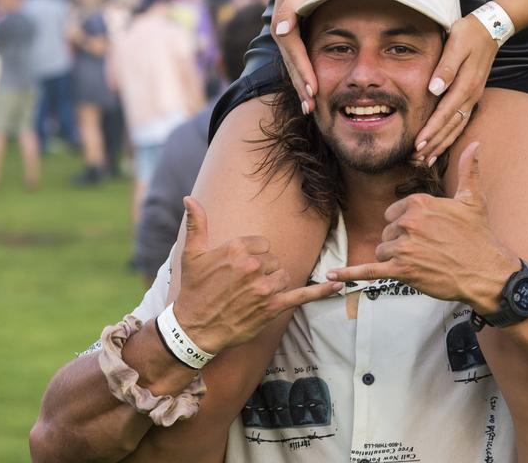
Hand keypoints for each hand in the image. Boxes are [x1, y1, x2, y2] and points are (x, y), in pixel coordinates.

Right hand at [174, 197, 342, 352]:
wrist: (194, 329)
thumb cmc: (194, 290)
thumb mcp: (191, 254)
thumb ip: (196, 223)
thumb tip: (189, 198)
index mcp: (236, 248)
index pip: (263, 244)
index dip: (254, 256)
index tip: (241, 269)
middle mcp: (251, 266)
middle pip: (273, 260)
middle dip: (263, 271)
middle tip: (243, 286)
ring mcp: (263, 288)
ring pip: (283, 276)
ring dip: (274, 284)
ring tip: (254, 295)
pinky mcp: (271, 307)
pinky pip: (301, 296)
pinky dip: (320, 292)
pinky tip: (338, 286)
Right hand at [270, 0, 321, 111]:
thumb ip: (289, 10)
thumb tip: (281, 30)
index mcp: (284, 28)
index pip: (297, 56)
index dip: (305, 75)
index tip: (313, 93)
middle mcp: (282, 35)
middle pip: (292, 66)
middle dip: (301, 89)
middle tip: (311, 110)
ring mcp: (285, 36)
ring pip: (293, 66)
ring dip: (300, 86)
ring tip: (309, 105)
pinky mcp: (291, 35)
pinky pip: (296, 60)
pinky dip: (301, 75)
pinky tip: (308, 85)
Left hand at [326, 143, 517, 312]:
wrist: (486, 272)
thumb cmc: (479, 236)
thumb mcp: (472, 199)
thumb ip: (468, 169)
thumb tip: (475, 143)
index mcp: (419, 202)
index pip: (395, 212)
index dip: (407, 225)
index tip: (425, 233)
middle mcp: (408, 221)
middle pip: (388, 232)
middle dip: (402, 242)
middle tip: (428, 250)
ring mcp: (404, 246)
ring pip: (384, 250)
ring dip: (396, 259)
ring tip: (422, 263)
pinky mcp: (402, 270)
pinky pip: (369, 270)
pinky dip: (349, 273)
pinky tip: (331, 276)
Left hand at [413, 15, 497, 163]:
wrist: (490, 28)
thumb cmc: (469, 33)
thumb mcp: (456, 43)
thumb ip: (446, 67)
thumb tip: (434, 89)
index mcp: (465, 84)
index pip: (445, 113)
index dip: (431, 130)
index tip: (418, 144)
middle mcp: (471, 95)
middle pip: (451, 126)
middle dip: (434, 144)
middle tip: (417, 159)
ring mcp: (473, 97)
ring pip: (457, 127)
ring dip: (442, 144)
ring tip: (427, 158)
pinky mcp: (472, 95)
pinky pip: (461, 121)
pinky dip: (450, 135)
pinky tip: (442, 142)